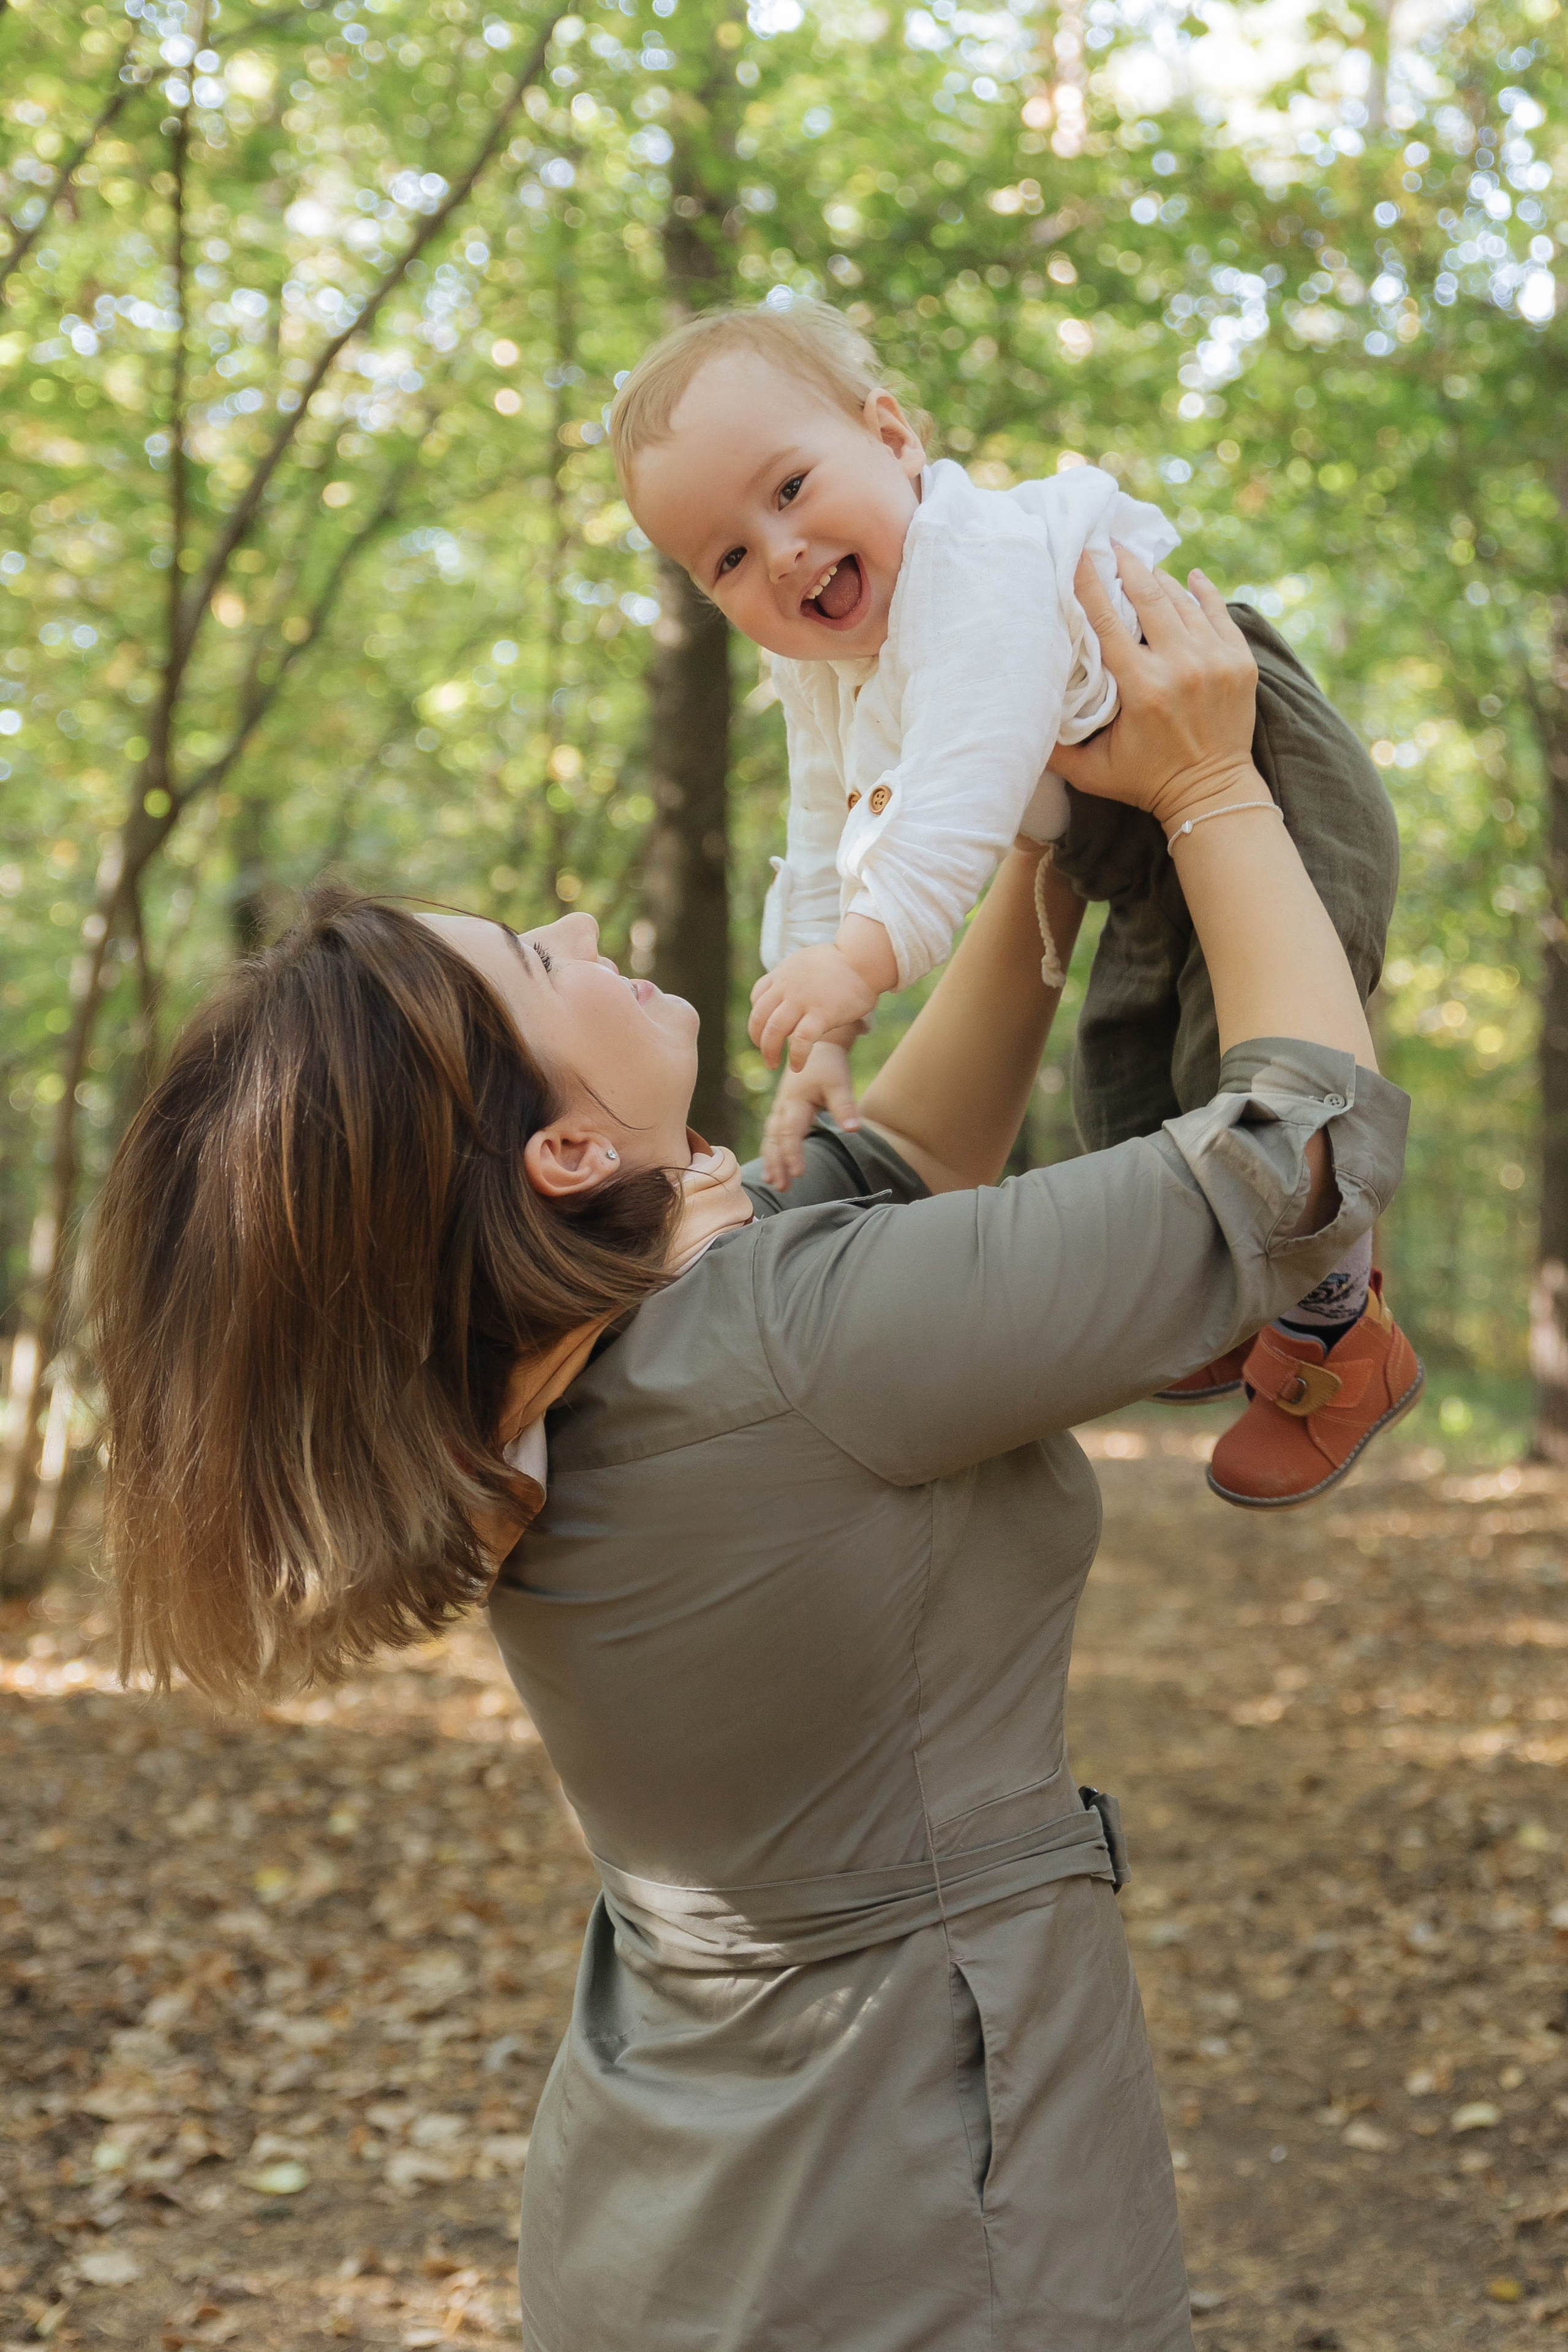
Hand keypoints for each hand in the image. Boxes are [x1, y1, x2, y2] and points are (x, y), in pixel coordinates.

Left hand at [749, 942, 879, 1068]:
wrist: (864, 958)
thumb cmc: (845, 960)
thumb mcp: (809, 959)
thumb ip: (798, 975)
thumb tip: (801, 986)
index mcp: (784, 973)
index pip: (758, 997)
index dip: (757, 1018)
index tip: (763, 1030)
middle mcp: (787, 987)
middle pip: (759, 1017)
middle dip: (758, 1040)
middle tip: (765, 1054)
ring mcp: (802, 1001)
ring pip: (774, 1030)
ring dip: (769, 1052)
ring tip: (773, 1065)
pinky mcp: (821, 1015)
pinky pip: (800, 1041)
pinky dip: (796, 1056)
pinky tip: (797, 1066)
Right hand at [761, 1041, 859, 1190]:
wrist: (813, 1045)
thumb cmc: (828, 1065)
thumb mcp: (839, 1082)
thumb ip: (845, 1107)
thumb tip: (854, 1131)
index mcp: (795, 1102)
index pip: (790, 1133)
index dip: (792, 1154)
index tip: (798, 1174)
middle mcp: (782, 1108)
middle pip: (775, 1140)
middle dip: (777, 1164)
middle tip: (782, 1187)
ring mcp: (779, 1110)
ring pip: (769, 1139)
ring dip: (771, 1160)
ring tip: (773, 1182)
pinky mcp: (781, 1112)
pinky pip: (771, 1135)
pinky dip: (770, 1152)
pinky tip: (773, 1169)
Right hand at [1050, 547, 1259, 832]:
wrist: (1212, 795)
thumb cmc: (1144, 783)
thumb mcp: (1090, 771)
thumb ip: (1053, 745)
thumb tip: (1016, 715)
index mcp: (1143, 689)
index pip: (1110, 622)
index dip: (1091, 583)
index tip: (1081, 553)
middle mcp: (1181, 667)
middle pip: (1150, 597)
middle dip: (1128, 566)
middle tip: (1111, 544)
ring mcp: (1216, 661)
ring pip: (1183, 601)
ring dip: (1160, 579)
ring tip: (1141, 565)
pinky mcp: (1240, 662)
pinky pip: (1219, 612)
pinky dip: (1202, 592)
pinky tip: (1189, 577)